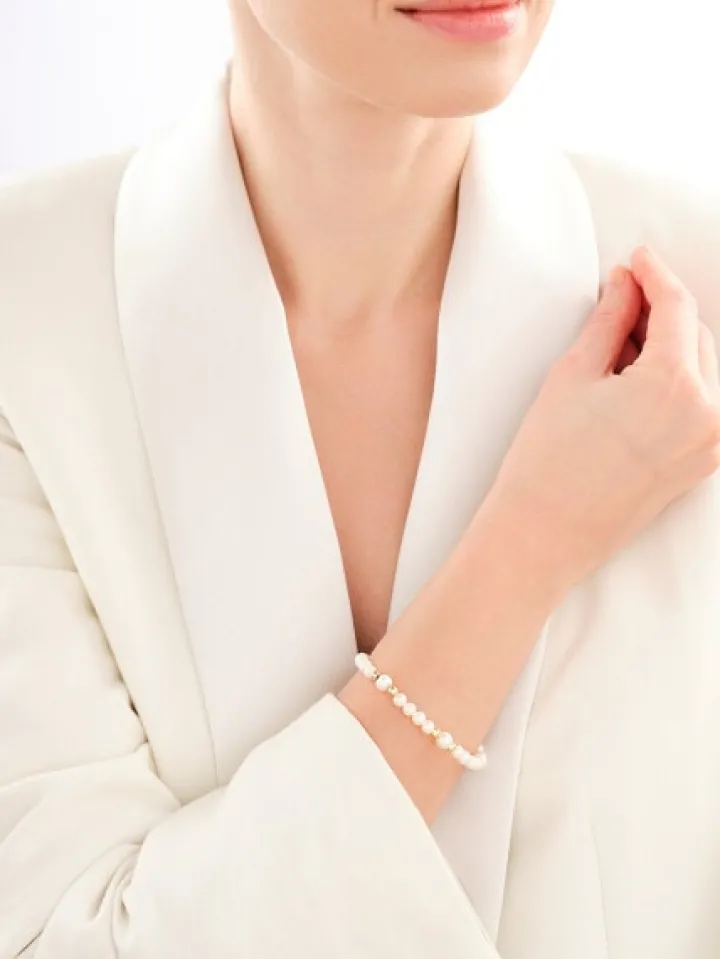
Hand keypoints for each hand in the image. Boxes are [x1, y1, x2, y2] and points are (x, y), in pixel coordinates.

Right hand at [487, 246, 719, 588]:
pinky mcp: (702, 464)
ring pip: (702, 367)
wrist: (544, 535)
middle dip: (662, 310)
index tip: (637, 259)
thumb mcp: (572, 376)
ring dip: (670, 344)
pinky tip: (636, 378)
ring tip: (621, 344)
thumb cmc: (547, 460)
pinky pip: (703, 403)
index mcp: (674, 385)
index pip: (676, 306)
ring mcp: (710, 443)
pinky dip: (678, 380)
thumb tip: (626, 283)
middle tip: (620, 299)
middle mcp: (708, 414)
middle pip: (696, 334)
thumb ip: (609, 320)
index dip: (654, 274)